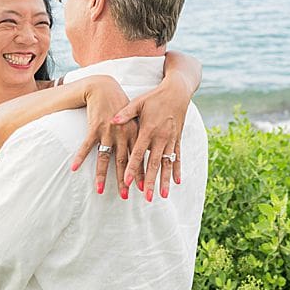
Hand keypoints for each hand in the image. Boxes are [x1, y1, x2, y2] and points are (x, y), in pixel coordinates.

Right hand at [69, 75, 129, 194]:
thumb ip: (136, 136)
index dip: (139, 173)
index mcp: (134, 133)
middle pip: (123, 161)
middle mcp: (122, 134)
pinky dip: (80, 157)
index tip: (141, 188)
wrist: (105, 88)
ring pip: (105, 157)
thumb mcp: (133, 119)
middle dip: (123, 180)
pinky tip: (74, 168)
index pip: (138, 157)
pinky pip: (86, 145)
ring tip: (100, 190)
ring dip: (102, 175)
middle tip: (124, 196)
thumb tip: (143, 154)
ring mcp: (108, 131)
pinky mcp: (95, 127)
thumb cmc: (120, 106)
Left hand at [115, 79, 187, 201]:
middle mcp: (160, 137)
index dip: (132, 168)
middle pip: (153, 163)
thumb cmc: (155, 97)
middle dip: (149, 181)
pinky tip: (177, 182)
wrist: (177, 91)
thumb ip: (126, 113)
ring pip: (167, 164)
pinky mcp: (177, 139)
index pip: (138, 153)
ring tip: (163, 196)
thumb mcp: (139, 102)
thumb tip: (112, 119)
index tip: (127, 181)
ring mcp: (170, 139)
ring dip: (165, 180)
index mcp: (148, 129)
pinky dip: (177, 169)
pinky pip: (178, 157)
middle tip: (146, 197)